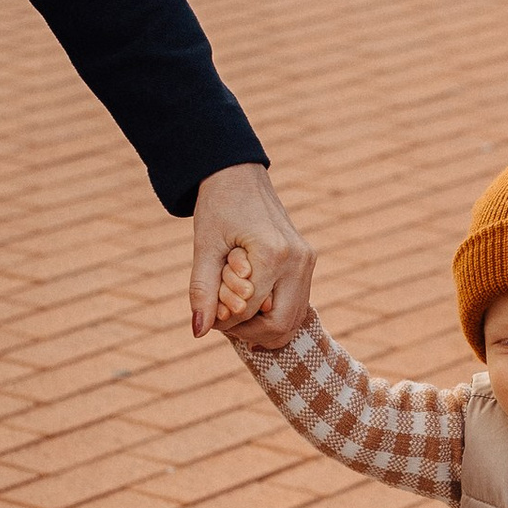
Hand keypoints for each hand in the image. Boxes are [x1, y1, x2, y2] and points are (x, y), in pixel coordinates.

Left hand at [190, 164, 313, 348]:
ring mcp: (307, 263)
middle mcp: (298, 261)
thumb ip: (203, 290)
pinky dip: (274, 315)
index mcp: (273, 254)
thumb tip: (199, 331)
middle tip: (224, 321)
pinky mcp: (307, 263)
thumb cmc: (219, 207)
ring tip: (237, 313)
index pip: (249, 311)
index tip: (210, 311)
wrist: (239, 175)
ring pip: (292, 321)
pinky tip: (252, 306)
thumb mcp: (205, 247)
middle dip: (248, 332)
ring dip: (263, 327)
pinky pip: (296, 305)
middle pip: (279, 325)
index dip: (225, 320)